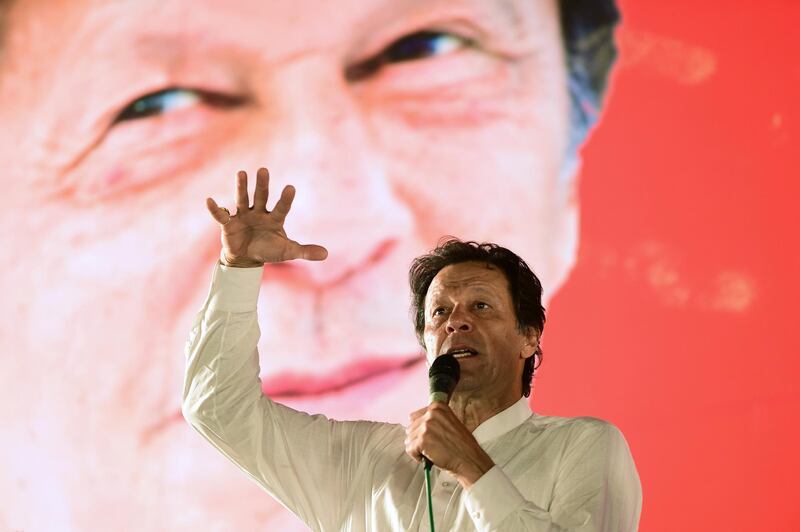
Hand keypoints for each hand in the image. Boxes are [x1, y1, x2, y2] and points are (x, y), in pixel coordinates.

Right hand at [206, 168, 327, 266]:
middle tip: (263, 170)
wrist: (246, 258)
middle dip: (262, 184)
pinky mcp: (229, 223)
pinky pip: (221, 215)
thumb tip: (326, 254)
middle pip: (261, 196)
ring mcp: (243, 216)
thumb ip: (305, 251)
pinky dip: (215, 209)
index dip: (285, 199)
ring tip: (241, 173)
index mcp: (275, 218)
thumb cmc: (269, 250)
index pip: (282, 207)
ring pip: (242, 199)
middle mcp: (259, 212)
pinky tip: (210, 201)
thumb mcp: (287, 252)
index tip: (290, 188)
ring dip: (241, 187)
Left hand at [404, 402, 494, 488]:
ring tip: (431, 452)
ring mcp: (426, 426)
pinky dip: (416, 457)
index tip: (429, 438)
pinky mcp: (422, 440)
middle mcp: (431, 413)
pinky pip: (410, 449)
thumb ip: (434, 419)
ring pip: (409, 439)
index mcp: (438, 407)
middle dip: (418, 439)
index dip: (420, 430)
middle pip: (410, 428)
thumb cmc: (462, 446)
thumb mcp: (449, 422)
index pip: (415, 417)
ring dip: (417, 448)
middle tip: (431, 447)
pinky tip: (429, 458)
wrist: (469, 460)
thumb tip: (415, 423)